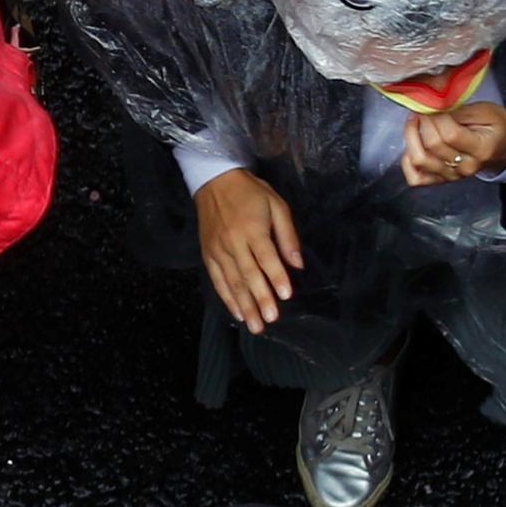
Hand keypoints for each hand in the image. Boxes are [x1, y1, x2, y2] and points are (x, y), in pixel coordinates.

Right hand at [194, 167, 303, 332]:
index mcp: (252, 228)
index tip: (285, 296)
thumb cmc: (250, 192)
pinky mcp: (208, 254)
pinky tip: (237, 313)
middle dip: (260, 299)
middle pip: (248, 274)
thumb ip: (287, 234)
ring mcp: (218, 250)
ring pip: (232, 282)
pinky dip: (227, 298)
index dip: (276, 277)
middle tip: (271, 320)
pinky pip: (217, 280)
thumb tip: (297, 264)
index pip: (266, 257)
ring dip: (244, 305)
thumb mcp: (276, 204)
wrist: (213, 180)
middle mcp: (233, 242)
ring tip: (256, 326)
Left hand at [402, 103, 505, 186]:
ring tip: (415, 122)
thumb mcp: (486, 111)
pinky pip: (416, 178)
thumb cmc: (496, 127)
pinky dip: (407, 162)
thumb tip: (433, 106)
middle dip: (423, 122)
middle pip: (433, 145)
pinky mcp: (441, 179)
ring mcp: (452, 176)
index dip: (437, 117)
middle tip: (424, 109)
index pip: (450, 135)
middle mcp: (466, 167)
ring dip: (411, 137)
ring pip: (420, 160)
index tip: (434, 104)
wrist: (504, 148)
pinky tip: (412, 145)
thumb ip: (459, 110)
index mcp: (481, 149)